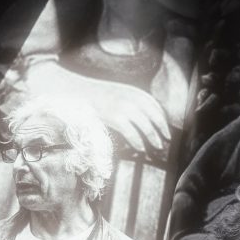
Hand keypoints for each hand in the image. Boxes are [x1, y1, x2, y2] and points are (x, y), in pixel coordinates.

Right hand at [0, 60, 170, 154]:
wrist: (73, 90)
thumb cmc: (93, 96)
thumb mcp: (115, 95)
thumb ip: (129, 103)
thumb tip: (143, 119)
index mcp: (132, 91)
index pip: (154, 106)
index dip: (163, 120)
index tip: (167, 131)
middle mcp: (130, 97)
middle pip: (153, 116)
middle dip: (161, 130)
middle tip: (166, 142)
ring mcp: (122, 106)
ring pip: (145, 125)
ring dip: (153, 138)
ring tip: (157, 148)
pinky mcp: (113, 117)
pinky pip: (131, 132)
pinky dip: (138, 141)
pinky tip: (141, 149)